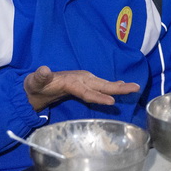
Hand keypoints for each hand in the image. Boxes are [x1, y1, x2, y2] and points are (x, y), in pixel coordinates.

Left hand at [24, 66, 139, 111]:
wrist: (37, 84)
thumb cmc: (36, 85)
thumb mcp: (35, 81)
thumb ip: (40, 76)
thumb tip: (43, 69)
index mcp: (72, 81)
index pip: (87, 91)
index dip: (98, 97)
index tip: (112, 101)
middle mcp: (81, 79)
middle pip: (101, 85)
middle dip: (118, 88)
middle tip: (135, 88)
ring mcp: (84, 80)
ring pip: (104, 85)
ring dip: (119, 87)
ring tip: (134, 88)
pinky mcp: (85, 84)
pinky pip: (101, 85)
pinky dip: (113, 85)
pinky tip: (121, 86)